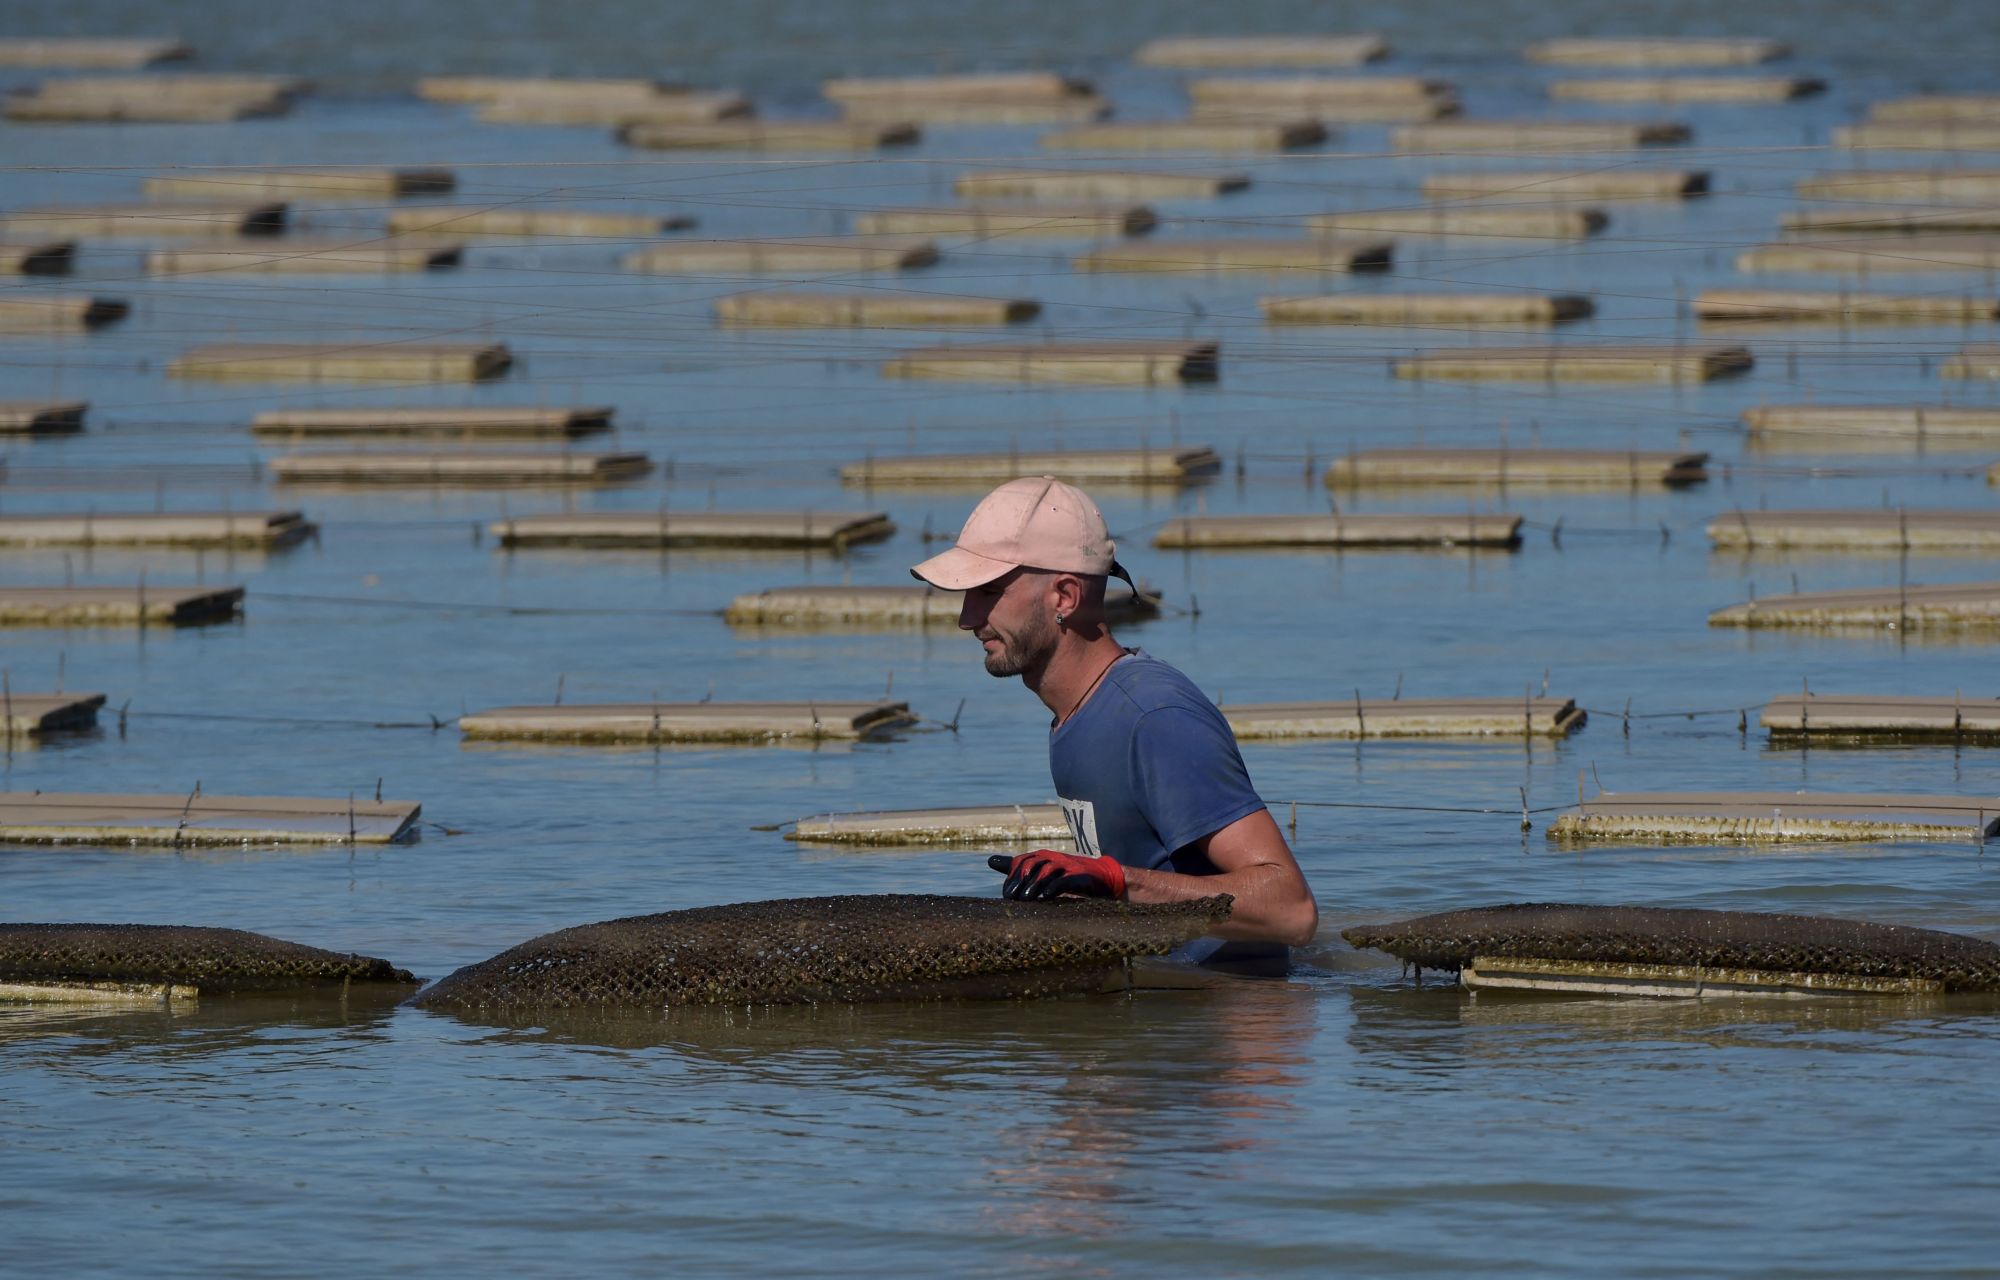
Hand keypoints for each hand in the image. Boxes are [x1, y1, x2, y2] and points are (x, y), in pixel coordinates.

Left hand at [987, 849, 1126, 900]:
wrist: (1101, 879)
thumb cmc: (1066, 876)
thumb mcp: (1040, 871)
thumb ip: (1017, 868)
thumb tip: (990, 860)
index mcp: (1042, 856)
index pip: (1021, 861)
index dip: (1012, 877)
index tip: (1006, 895)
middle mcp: (1053, 857)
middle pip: (1032, 864)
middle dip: (1020, 881)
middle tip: (1012, 899)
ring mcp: (1067, 865)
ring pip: (1046, 870)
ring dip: (1034, 884)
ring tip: (1026, 900)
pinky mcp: (1080, 876)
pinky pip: (1065, 879)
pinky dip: (1054, 887)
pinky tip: (1045, 897)